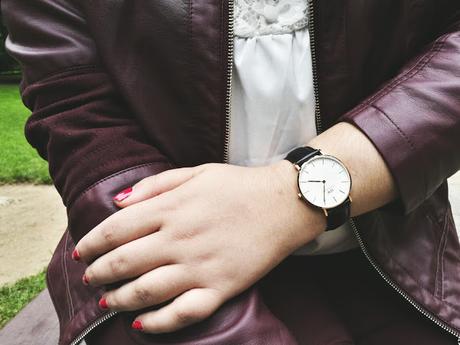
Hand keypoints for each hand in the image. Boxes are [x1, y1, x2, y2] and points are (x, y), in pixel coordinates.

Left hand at [74, 161, 325, 333]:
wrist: (284, 204)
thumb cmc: (238, 186)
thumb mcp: (195, 172)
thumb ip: (153, 184)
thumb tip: (115, 202)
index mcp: (172, 208)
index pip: (115, 229)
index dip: (91, 243)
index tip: (82, 252)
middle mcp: (180, 239)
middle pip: (123, 263)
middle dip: (98, 274)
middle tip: (90, 278)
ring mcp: (200, 266)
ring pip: (145, 292)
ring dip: (118, 299)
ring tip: (107, 301)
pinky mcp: (221, 288)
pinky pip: (182, 313)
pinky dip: (156, 323)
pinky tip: (140, 324)